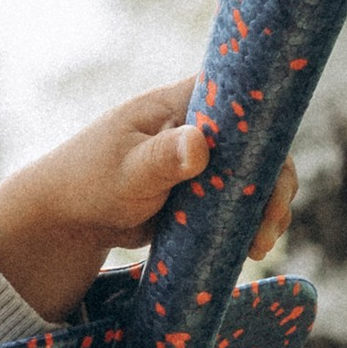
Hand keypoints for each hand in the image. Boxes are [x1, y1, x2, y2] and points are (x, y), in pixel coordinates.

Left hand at [0, 79, 298, 317]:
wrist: (68, 219)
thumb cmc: (89, 181)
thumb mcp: (127, 170)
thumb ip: (162, 158)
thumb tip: (199, 144)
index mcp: (184, 103)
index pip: (242, 97)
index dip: (269, 123)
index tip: (278, 161)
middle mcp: (202, 127)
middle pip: (259, 145)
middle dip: (274, 182)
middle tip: (273, 220)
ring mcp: (205, 162)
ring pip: (253, 179)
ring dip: (266, 209)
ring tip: (261, 245)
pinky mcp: (202, 194)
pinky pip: (235, 205)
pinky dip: (247, 225)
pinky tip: (251, 250)